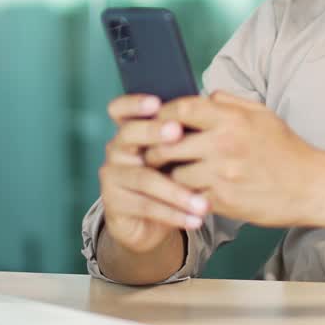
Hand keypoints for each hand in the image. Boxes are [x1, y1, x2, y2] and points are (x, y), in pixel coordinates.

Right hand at [98, 94, 209, 253]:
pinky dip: (173, 214)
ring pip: (144, 178)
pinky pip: (146, 206)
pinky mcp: (114, 203)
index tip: (156, 102)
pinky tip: (195, 219)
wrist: (149, 222)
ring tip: (202, 202)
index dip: (134, 103)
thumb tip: (211, 106)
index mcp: (131, 131)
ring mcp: (112, 176)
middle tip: (178, 132)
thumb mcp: (174, 154)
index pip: (120, 109)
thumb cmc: (168, 178)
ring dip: (176, 190)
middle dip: (154, 132)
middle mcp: (117, 149)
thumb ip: (184, 133)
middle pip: (129, 134)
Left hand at [143, 92, 324, 226]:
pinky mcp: (223, 201)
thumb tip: (202, 97)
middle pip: (167, 144)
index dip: (162, 113)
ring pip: (174, 174)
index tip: (157, 119)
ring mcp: (222, 175)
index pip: (182, 108)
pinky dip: (185, 194)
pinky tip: (187, 191)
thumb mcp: (262, 115)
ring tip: (168, 173)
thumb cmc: (286, 149)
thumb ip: (230, 102)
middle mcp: (224, 145)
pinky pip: (189, 196)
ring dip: (169, 175)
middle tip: (150, 151)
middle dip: (154, 148)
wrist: (311, 187)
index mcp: (232, 119)